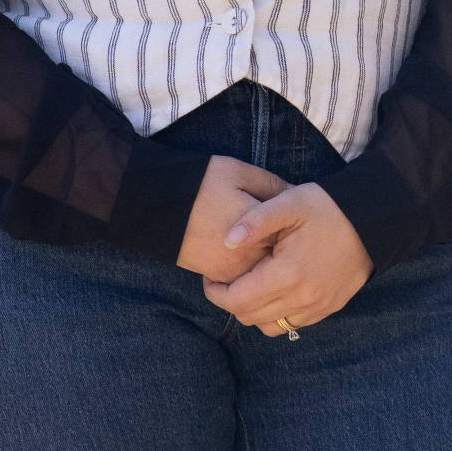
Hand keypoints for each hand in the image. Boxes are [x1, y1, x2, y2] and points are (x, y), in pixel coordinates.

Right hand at [177, 155, 286, 282]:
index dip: (297, 221)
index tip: (297, 212)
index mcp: (259, 226)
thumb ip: (271, 184)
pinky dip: (250, 269)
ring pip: (264, 271)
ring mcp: (233, 269)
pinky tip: (248, 251)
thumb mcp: (239, 171)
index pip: (293, 231)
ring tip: (265, 240)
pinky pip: (244, 279)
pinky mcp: (217, 276)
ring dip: (269, 259)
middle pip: (281, 255)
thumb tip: (295, 193)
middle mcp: (250, 253)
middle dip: (285, 243)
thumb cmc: (199, 183)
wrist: (154, 206)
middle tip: (287, 231)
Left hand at [202, 183, 371, 333]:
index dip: (216, 293)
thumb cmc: (328, 207)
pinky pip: (293, 324)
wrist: (373, 220)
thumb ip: (256, 221)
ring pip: (270, 326)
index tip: (211, 278)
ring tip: (252, 285)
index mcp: (287, 274)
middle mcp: (302, 298)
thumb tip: (226, 241)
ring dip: (254, 311)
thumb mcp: (290, 202)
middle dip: (231, 301)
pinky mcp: (329, 308)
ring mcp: (317, 307)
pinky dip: (277, 314)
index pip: (237, 300)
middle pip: (249, 317)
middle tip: (227, 280)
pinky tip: (276, 290)